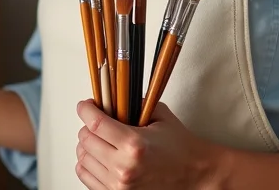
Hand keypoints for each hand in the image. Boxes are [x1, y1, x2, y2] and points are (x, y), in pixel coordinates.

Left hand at [74, 99, 222, 189]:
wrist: (195, 175)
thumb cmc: (180, 148)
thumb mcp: (160, 116)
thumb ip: (134, 105)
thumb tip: (112, 98)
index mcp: (134, 144)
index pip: (95, 123)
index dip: (86, 110)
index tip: (85, 105)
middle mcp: (124, 167)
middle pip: (85, 140)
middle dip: (88, 126)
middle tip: (97, 121)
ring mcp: (119, 186)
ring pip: (83, 160)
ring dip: (87, 146)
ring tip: (98, 139)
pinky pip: (87, 178)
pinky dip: (88, 165)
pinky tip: (98, 156)